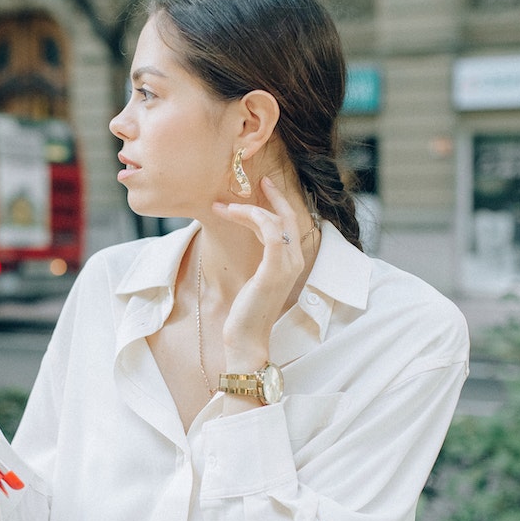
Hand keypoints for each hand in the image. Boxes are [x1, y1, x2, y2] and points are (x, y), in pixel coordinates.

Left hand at [212, 175, 308, 364]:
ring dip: (248, 208)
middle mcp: (295, 261)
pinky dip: (251, 217)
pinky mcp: (273, 270)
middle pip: (287, 217)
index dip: (277, 202)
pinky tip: (231, 214)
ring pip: (274, 221)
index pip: (289, 224)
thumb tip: (245, 237)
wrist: (246, 340)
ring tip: (224, 205)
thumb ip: (257, 259)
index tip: (263, 186)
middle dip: (271, 195)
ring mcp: (287, 265)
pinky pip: (269, 232)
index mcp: (291, 262)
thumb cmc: (246, 313)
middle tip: (255, 179)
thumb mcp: (253, 279)